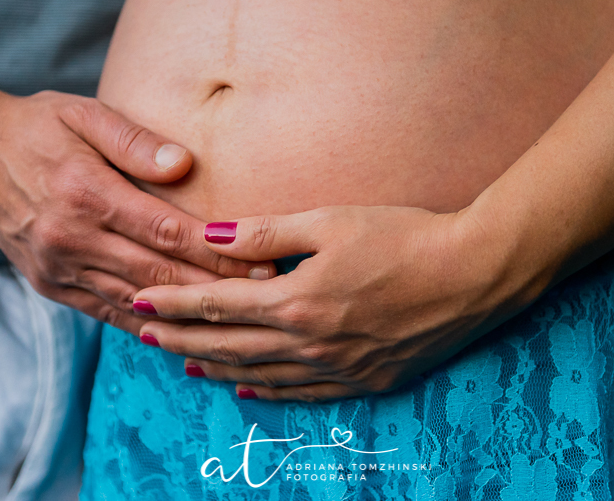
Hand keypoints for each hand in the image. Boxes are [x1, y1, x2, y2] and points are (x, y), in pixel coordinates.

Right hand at [0, 88, 270, 333]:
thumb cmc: (36, 127)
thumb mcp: (84, 114)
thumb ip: (135, 141)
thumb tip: (185, 165)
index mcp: (85, 193)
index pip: (167, 232)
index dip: (217, 253)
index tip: (261, 262)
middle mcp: (70, 238)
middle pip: (158, 275)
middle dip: (216, 290)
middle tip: (266, 297)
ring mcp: (57, 268)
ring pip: (135, 302)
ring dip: (187, 315)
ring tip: (236, 321)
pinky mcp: (50, 285)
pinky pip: (106, 311)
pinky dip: (145, 322)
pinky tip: (182, 331)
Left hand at [132, 206, 523, 400]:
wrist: (474, 273)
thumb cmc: (405, 236)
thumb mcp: (332, 221)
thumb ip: (267, 231)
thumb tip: (213, 234)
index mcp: (298, 300)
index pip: (219, 304)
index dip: (175, 303)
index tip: (139, 300)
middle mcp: (311, 342)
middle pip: (231, 343)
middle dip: (183, 337)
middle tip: (143, 335)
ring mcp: (340, 367)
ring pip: (261, 373)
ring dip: (217, 365)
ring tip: (184, 360)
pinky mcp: (368, 379)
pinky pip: (304, 393)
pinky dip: (269, 390)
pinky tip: (249, 387)